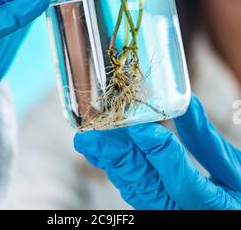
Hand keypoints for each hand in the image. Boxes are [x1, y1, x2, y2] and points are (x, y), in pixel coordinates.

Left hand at [74, 95, 240, 209]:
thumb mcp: (235, 170)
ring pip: (135, 190)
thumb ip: (206, 139)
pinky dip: (119, 169)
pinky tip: (105, 152)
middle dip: (117, 158)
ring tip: (91, 139)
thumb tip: (186, 101)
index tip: (142, 128)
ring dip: (112, 162)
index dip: (162, 154)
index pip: (184, 182)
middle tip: (91, 135)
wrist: (230, 215)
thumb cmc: (237, 197)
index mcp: (214, 207)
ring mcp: (167, 214)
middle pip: (147, 187)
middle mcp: (185, 214)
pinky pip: (135, 192)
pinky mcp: (156, 210)